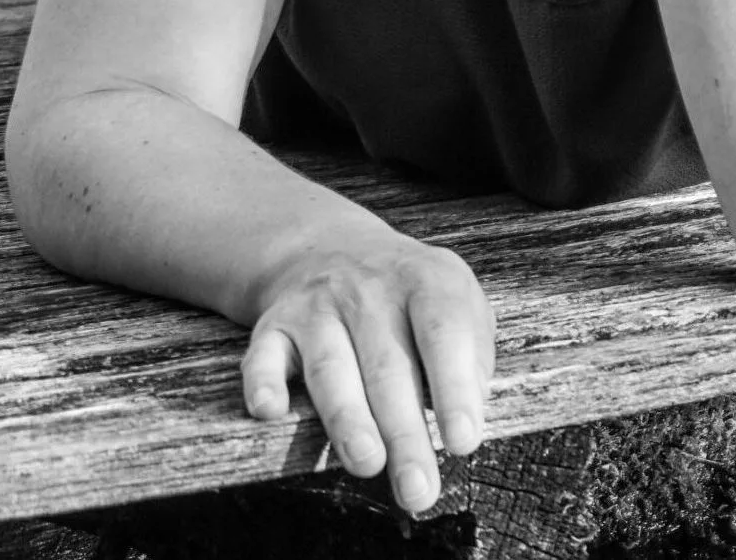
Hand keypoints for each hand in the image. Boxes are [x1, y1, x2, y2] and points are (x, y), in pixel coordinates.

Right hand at [241, 216, 495, 516]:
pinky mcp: (275, 326)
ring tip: (368, 463)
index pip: (443, 331)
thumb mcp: (457, 298)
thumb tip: (469, 411)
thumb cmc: (411, 297)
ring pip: (331, 368)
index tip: (463, 441)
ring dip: (348, 419)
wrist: (332, 247)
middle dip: (404, 431)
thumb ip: (472, 351)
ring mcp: (318, 307)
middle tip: (419, 488)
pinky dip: (262, 383)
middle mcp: (368, 290)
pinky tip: (270, 411)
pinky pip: (263, 356)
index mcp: (425, 281)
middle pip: (388, 366)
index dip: (455, 387)